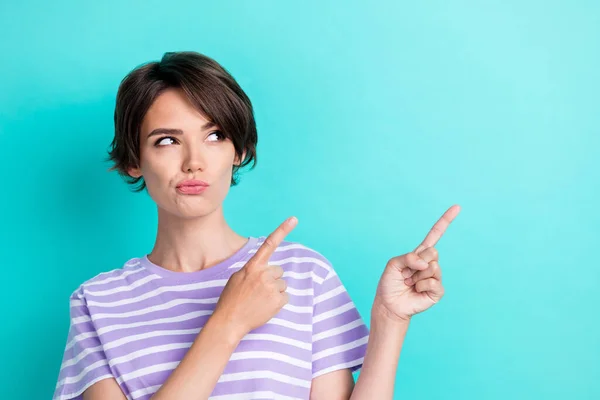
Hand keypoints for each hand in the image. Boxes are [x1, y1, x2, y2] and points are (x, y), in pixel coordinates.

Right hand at [213, 216, 297, 337]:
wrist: (230, 321)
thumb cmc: (232, 299)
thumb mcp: (237, 277)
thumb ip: (252, 269)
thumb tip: (266, 269)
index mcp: (253, 266)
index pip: (269, 244)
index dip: (283, 230)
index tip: (294, 219)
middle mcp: (264, 274)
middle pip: (279, 272)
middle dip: (272, 280)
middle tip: (258, 291)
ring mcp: (271, 287)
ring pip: (282, 285)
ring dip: (275, 292)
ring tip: (260, 300)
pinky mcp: (278, 301)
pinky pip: (285, 297)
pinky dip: (278, 303)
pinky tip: (265, 307)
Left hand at [373, 205, 460, 322]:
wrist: (389, 304)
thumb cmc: (389, 284)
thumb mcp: (393, 264)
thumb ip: (408, 258)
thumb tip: (426, 264)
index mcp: (419, 254)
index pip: (435, 235)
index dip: (445, 221)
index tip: (457, 207)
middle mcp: (429, 264)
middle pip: (433, 252)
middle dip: (418, 262)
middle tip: (407, 274)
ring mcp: (435, 277)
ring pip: (433, 267)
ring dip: (416, 276)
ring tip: (410, 283)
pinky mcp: (437, 291)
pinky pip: (433, 282)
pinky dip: (420, 286)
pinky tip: (415, 290)